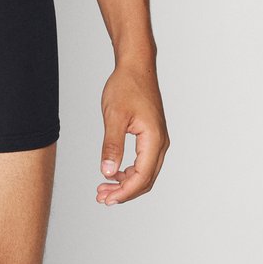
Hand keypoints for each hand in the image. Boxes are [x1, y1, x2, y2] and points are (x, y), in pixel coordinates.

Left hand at [96, 58, 169, 205]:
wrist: (136, 66)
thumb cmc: (126, 86)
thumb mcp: (114, 116)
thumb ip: (112, 145)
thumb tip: (108, 172)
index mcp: (154, 140)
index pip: (141, 177)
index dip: (124, 192)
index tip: (106, 198)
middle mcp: (160, 143)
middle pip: (145, 179)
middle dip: (124, 192)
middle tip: (102, 197)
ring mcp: (158, 140)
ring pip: (145, 172)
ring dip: (126, 183)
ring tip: (104, 188)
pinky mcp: (152, 136)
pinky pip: (144, 161)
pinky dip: (129, 171)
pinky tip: (114, 172)